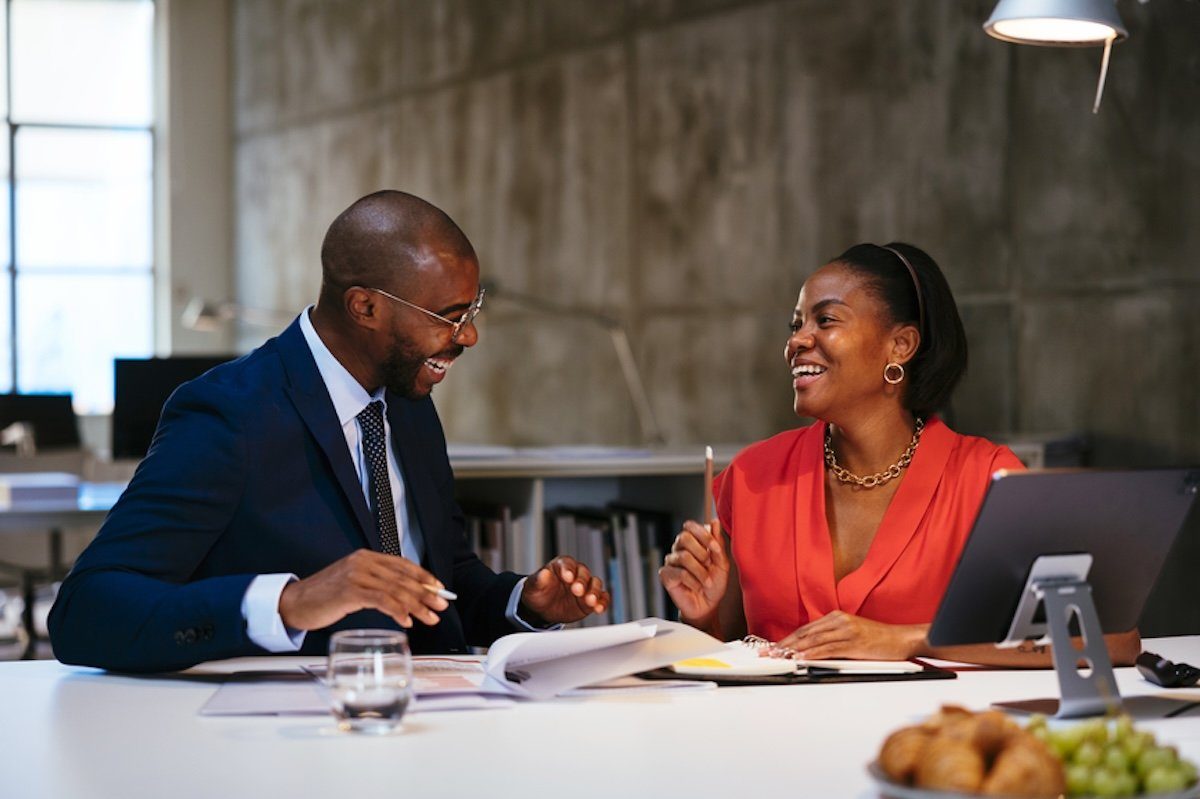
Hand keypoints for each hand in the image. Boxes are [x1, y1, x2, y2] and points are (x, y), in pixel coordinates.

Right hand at [278, 549, 449, 630]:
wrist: (295, 603)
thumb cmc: (325, 597)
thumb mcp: (354, 584)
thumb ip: (377, 585)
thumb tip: (407, 597)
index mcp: (366, 557)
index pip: (402, 564)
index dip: (424, 576)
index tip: (439, 589)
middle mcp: (363, 562)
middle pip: (403, 577)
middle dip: (426, 593)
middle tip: (441, 607)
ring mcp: (356, 575)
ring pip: (396, 589)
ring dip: (417, 605)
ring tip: (430, 618)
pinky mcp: (350, 591)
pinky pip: (382, 600)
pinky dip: (398, 610)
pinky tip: (407, 620)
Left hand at [519, 556, 609, 624]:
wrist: (542, 610)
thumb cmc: (538, 593)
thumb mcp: (533, 586)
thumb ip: (539, 580)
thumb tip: (544, 573)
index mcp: (561, 566)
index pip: (567, 564)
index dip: (568, 570)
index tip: (568, 577)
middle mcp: (575, 574)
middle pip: (583, 573)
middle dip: (582, 582)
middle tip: (578, 591)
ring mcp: (585, 587)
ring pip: (595, 584)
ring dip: (594, 592)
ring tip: (590, 601)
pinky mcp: (590, 600)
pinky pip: (601, 599)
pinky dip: (602, 603)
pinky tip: (598, 609)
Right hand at [658, 519, 727, 624]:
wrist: (708, 606)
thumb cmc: (714, 584)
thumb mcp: (721, 563)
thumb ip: (717, 543)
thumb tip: (714, 522)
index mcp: (692, 542)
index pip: (690, 526)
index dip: (704, 535)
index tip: (716, 549)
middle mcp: (679, 548)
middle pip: (683, 537)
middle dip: (701, 552)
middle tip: (709, 565)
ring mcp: (671, 561)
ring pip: (683, 557)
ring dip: (700, 571)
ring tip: (707, 582)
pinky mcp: (666, 575)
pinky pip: (679, 573)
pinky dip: (693, 581)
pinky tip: (697, 587)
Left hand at [776, 611, 924, 660]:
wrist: (902, 639)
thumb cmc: (879, 640)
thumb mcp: (853, 634)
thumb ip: (833, 639)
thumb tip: (812, 651)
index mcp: (836, 617)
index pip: (806, 629)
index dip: (788, 639)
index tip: (773, 648)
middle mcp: (839, 620)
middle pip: (805, 634)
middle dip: (784, 645)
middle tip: (768, 653)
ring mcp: (846, 630)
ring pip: (813, 641)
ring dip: (794, 651)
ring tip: (779, 658)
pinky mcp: (854, 642)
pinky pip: (828, 649)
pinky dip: (812, 654)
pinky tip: (801, 659)